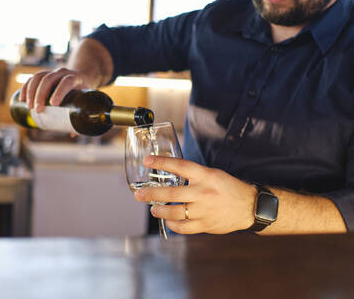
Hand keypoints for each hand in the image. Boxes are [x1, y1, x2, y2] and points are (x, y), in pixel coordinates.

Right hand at [19, 67, 92, 112]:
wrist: (80, 77)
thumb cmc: (82, 92)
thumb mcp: (85, 100)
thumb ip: (80, 116)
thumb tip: (73, 134)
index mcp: (75, 78)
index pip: (66, 81)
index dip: (60, 91)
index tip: (53, 104)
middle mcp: (63, 72)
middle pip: (49, 79)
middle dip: (41, 95)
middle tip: (38, 110)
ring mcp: (52, 72)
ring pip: (38, 77)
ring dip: (31, 92)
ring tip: (29, 107)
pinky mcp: (43, 75)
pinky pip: (32, 78)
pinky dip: (25, 88)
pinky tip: (22, 99)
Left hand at [134, 155, 256, 233]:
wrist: (250, 206)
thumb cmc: (228, 188)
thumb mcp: (212, 174)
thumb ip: (193, 176)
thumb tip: (169, 175)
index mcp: (205, 175)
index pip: (179, 166)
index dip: (161, 162)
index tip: (147, 161)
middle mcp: (203, 192)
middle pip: (171, 193)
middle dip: (151, 194)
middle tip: (138, 195)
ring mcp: (204, 210)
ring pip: (174, 213)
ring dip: (159, 211)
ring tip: (153, 209)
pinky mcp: (205, 225)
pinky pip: (183, 228)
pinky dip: (172, 225)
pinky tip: (168, 221)